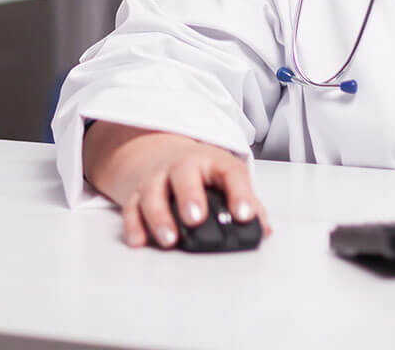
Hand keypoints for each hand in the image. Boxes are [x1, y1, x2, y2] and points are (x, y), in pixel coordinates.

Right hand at [81, 122, 269, 247]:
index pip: (230, 172)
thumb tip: (263, 230)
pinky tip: (139, 241)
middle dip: (189, 197)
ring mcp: (156, 179)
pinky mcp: (136, 194)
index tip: (244, 215)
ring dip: (159, 216)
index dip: (240, 193)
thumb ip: (246, 203)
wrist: (158, 152)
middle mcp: (182, 167)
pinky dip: (133, 225)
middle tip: (195, 219)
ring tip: (169, 239)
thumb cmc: (200, 172)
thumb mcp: (225, 178)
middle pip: (184, 175)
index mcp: (212, 162)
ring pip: (153, 193)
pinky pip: (131, 208)